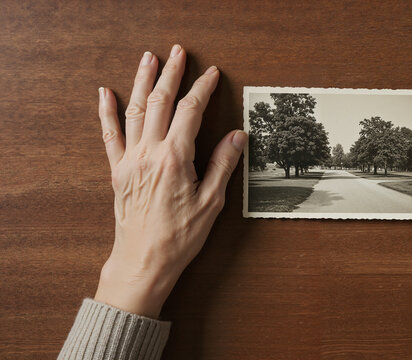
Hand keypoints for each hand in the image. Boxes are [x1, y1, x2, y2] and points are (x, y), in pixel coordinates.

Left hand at [94, 45, 246, 317]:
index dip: (202, 89)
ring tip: (149, 59)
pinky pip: (109, 135)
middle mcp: (149, 154)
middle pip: (160, 102)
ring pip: (135, 111)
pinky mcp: (118, 171)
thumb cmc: (179, 237)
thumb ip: (223, 165)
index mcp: (175, 159)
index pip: (190, 112)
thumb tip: (236, 137)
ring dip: (142, 82)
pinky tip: (106, 93)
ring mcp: (130, 160)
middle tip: (178, 53)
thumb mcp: (211, 203)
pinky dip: (107, 112)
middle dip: (171, 74)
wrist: (143, 261)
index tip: (211, 74)